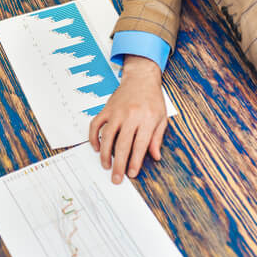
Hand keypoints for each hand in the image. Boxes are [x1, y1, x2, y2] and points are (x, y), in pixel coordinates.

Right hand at [88, 56, 167, 183]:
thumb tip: (155, 156)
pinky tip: (96, 147)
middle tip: (116, 178)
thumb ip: (158, 137)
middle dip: (119, 164)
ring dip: (105, 154)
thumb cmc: (153, 99)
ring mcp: (117, 112)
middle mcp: (131, 115)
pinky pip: (96, 124)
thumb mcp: (162, 118)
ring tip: (106, 166)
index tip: (131, 173)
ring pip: (108, 136)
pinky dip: (94, 137)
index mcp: (147, 119)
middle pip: (123, 144)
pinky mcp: (107, 109)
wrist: (141, 78)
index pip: (140, 145)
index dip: (135, 161)